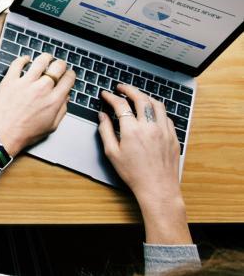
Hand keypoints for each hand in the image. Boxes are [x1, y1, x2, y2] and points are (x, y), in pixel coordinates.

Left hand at [0, 53, 74, 155]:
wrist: (3, 134)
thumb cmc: (25, 133)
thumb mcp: (51, 126)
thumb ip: (61, 110)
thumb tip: (65, 98)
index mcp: (54, 100)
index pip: (68, 79)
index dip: (71, 74)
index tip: (69, 74)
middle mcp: (42, 88)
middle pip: (57, 67)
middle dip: (61, 64)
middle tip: (59, 65)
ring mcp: (25, 83)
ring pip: (40, 61)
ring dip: (46, 57)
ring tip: (46, 58)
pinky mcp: (10, 80)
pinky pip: (17, 63)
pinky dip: (23, 59)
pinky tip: (25, 59)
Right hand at [98, 85, 190, 243]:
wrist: (158, 188)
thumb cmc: (134, 174)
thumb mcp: (112, 153)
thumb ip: (105, 131)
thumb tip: (102, 116)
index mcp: (132, 131)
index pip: (121, 105)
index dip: (111, 97)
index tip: (106, 94)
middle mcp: (150, 127)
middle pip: (141, 98)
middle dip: (129, 89)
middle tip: (121, 87)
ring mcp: (164, 131)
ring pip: (157, 104)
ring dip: (145, 96)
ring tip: (137, 96)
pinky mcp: (173, 137)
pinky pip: (166, 117)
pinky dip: (158, 110)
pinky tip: (152, 112)